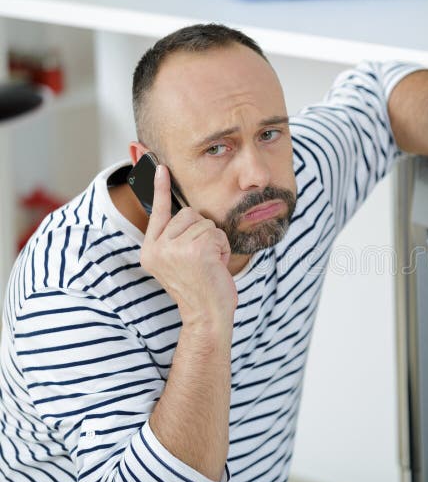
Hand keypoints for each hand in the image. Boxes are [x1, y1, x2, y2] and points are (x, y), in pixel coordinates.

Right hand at [140, 165, 236, 331]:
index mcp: (150, 251)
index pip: (158, 212)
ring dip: (215, 242)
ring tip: (209, 264)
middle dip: (203, 232)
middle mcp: (158, 248)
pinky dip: (223, 248)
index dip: (161, 187)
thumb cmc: (199, 289)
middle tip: (202, 258)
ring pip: (205, 223)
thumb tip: (187, 212)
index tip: (160, 165)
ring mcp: (175, 249)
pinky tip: (216, 266)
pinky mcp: (195, 250)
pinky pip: (217, 233)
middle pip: (189, 214)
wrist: (207, 316)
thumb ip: (176, 238)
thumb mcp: (179, 262)